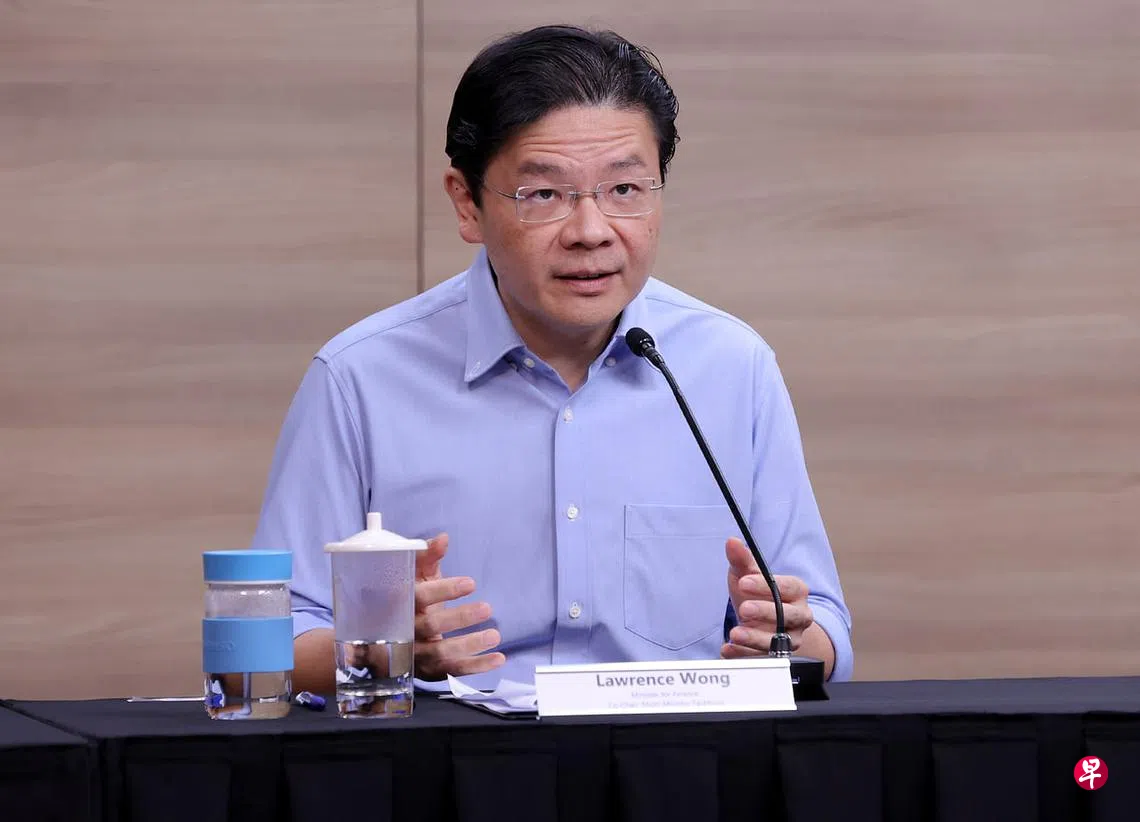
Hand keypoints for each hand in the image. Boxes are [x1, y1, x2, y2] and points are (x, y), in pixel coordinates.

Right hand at [414, 533, 505, 679]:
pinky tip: (498, 658)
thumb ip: (428, 556)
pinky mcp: (427, 671)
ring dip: (470, 646)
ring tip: (495, 635)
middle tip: (487, 608)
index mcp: (400, 602)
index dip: (444, 591)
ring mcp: (415, 654)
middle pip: (430, 626)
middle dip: (460, 618)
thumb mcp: (415, 574)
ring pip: (441, 653)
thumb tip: (443, 539)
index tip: (471, 583)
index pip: (419, 597)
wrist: (386, 634)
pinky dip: (476, 668)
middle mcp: (404, 630)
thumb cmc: (409, 595)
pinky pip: (452, 672)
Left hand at [721, 537, 813, 657]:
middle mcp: (800, 616)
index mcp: (797, 591)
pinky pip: (764, 659)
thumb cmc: (756, 595)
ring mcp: (792, 639)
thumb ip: (742, 560)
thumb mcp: (748, 576)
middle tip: (743, 609)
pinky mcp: (779, 657)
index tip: (744, 581)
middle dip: (766, 612)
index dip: (766, 585)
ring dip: (755, 638)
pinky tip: (728, 649)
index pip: (788, 586)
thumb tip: (731, 542)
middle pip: (788, 615)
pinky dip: (745, 655)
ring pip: (779, 641)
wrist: (761, 624)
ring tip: (735, 633)